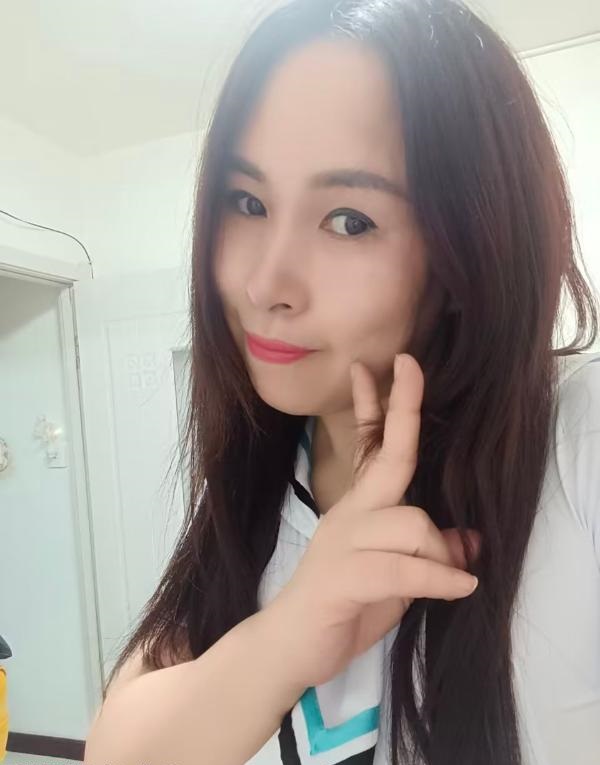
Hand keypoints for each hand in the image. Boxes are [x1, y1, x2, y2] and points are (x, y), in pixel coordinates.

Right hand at [265, 353, 480, 689]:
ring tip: (449, 580)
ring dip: (439, 552)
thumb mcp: (397, 580)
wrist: (290, 648)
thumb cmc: (343, 609)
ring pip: (412, 521)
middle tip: (411, 365)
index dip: (383, 405)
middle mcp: (351, 515)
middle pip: (387, 457)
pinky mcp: (344, 576)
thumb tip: (470, 540)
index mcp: (359, 509)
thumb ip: (426, 555)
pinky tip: (460, 588)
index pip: (373, 447)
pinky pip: (403, 566)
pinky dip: (438, 578)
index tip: (398, 363)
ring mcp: (343, 542)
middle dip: (402, 409)